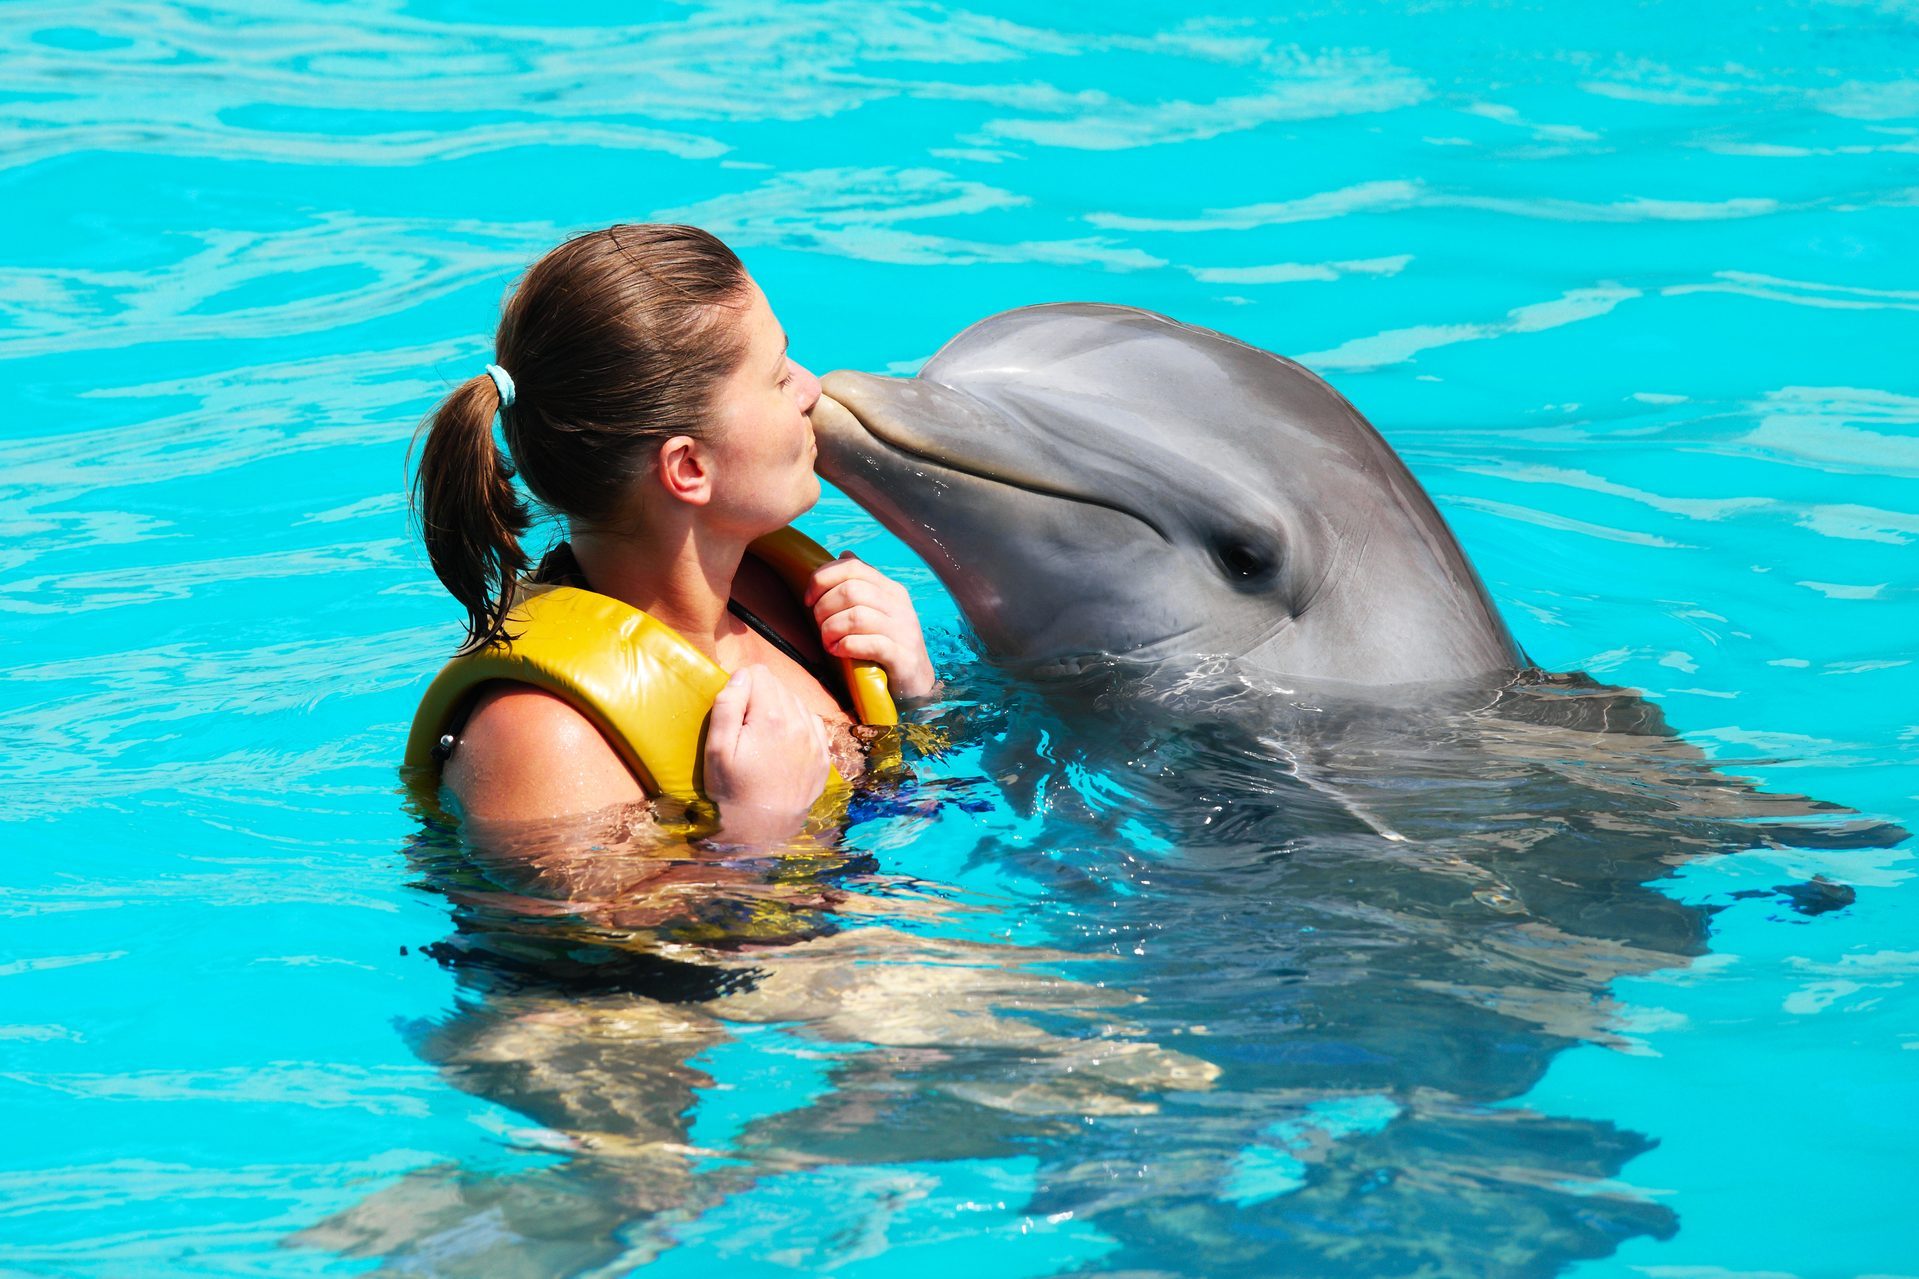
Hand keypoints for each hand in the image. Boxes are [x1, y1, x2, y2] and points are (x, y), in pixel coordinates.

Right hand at [702, 665, 830, 843]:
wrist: (762, 832)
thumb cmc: (732, 792)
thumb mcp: (717, 750)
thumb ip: (727, 705)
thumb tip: (741, 675)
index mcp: (773, 718)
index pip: (758, 673)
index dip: (741, 688)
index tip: (734, 713)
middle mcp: (801, 724)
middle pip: (778, 686)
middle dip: (759, 698)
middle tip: (744, 730)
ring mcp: (816, 741)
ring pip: (796, 703)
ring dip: (778, 711)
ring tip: (761, 740)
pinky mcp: (823, 758)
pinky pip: (811, 724)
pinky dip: (796, 727)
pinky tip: (781, 745)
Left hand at [804, 552, 936, 699]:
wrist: (916, 683)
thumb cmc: (887, 645)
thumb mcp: (877, 610)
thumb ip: (861, 584)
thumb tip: (844, 554)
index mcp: (891, 589)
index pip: (853, 567)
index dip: (822, 579)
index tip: (808, 600)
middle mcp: (900, 605)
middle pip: (851, 590)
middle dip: (824, 608)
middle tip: (819, 626)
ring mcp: (904, 631)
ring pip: (856, 616)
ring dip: (831, 629)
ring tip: (827, 642)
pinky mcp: (903, 657)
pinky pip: (869, 644)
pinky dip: (846, 646)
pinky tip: (838, 652)